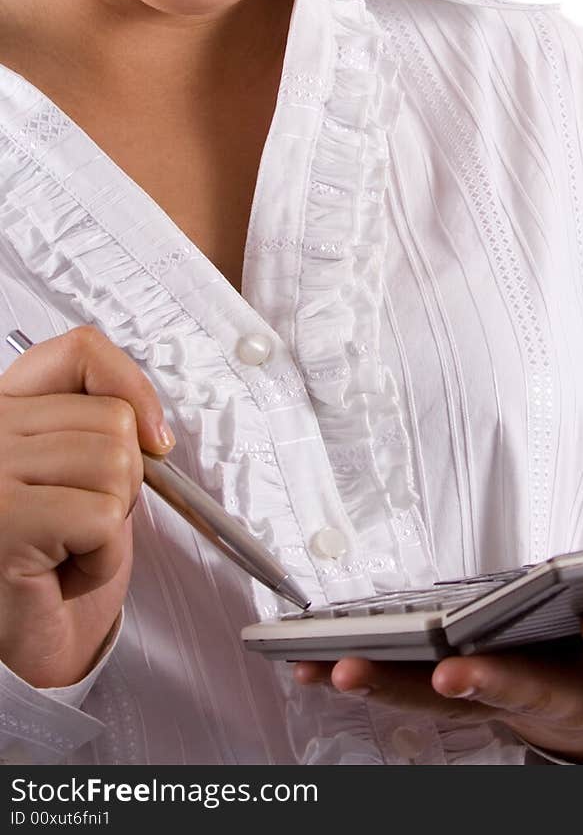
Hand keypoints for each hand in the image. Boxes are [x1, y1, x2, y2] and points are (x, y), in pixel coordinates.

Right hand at [0, 325, 173, 688]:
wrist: (22, 650)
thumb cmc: (49, 567)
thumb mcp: (82, 475)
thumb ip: (101, 426)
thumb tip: (151, 425)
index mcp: (5, 410)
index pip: (79, 349)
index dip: (130, 385)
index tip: (150, 437)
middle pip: (114, 418)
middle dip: (122, 481)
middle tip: (76, 521)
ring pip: (116, 465)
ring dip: (111, 522)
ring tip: (66, 546)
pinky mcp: (5, 521)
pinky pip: (103, 517)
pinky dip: (101, 556)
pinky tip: (62, 573)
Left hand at [291, 582, 582, 762]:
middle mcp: (566, 696)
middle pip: (527, 692)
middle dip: (491, 680)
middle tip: (452, 667)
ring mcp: (513, 697)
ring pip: (452, 701)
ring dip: (397, 685)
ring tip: (339, 667)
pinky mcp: (472, 693)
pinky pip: (414, 690)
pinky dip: (370, 676)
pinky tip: (315, 663)